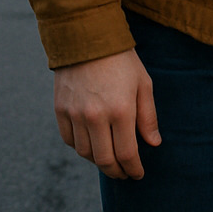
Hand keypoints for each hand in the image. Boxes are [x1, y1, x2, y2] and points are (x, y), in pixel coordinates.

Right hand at [53, 48, 160, 179]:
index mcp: (120, 109)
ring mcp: (75, 114)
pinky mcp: (60, 110)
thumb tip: (153, 144)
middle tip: (124, 174)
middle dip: (116, 172)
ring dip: (98, 162)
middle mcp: (95, 116)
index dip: (133, 168)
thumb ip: (148, 116)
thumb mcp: (143, 84)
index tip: (138, 174)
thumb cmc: (122, 60)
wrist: (87, 38)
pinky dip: (81, 148)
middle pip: (104, 159)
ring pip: (85, 153)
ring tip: (110, 160)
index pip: (127, 153)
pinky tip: (92, 145)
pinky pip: (69, 140)